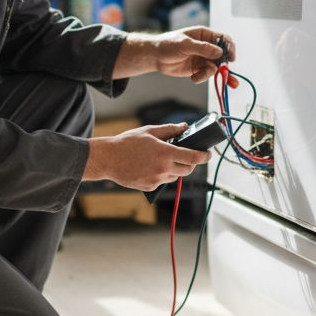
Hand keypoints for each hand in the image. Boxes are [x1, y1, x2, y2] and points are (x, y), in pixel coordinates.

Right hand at [83, 123, 212, 190]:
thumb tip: (184, 127)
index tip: (208, 154)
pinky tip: (151, 167)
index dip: (204, 156)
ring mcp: (157, 180)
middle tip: (187, 155)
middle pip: (188, 170)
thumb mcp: (149, 131)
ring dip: (176, 169)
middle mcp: (163, 169)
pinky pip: (163, 181)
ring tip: (163, 159)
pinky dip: (162, 175)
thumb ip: (170, 129)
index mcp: (165, 153)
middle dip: (191, 163)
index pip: (193, 157)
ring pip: (175, 176)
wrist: (108, 159)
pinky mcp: (150, 187)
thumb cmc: (127, 143)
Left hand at [116, 27, 238, 87]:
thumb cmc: (168, 44)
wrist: (155, 57)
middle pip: (223, 56)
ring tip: (198, 77)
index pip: (224, 40)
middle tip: (226, 77)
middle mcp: (207, 46)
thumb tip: (220, 52)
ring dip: (211, 74)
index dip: (230, 48)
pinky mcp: (198, 68)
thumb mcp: (185, 44)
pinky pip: (207, 75)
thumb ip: (202, 48)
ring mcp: (203, 58)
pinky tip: (193, 78)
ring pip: (216, 67)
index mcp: (205, 35)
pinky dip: (202, 78)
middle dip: (225, 66)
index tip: (231, 59)